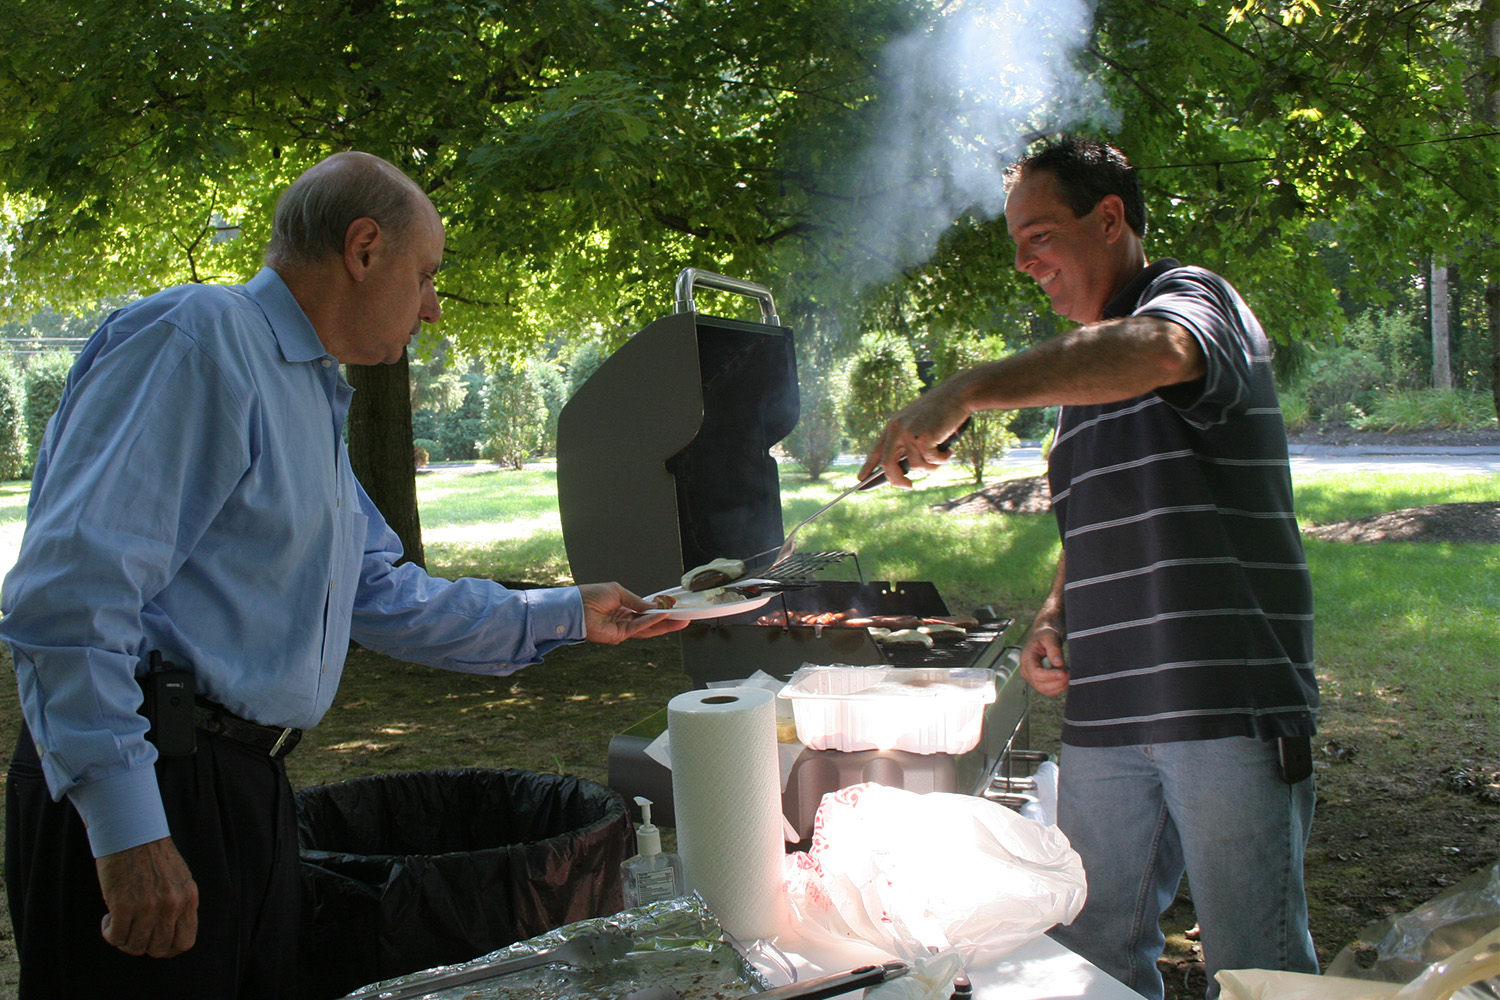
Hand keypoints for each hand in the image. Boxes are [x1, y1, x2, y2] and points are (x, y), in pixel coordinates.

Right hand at [96, 836, 198, 957]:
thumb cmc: (153, 856)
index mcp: (189, 898)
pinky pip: (116, 937)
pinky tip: (108, 920)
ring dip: (124, 939)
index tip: (155, 944)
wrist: (133, 833)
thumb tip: (169, 933)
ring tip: (119, 923)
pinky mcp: (123, 905)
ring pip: (135, 947)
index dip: (168, 950)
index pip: (185, 942)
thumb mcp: (179, 880)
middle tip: (133, 931)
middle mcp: (172, 905)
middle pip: (158, 949)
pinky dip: (109, 933)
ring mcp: (148, 906)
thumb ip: (179, 905)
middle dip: (144, 946)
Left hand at [578, 582, 690, 642]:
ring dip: (665, 624)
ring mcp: (623, 628)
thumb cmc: (589, 596)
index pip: (646, 610)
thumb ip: (637, 601)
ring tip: (680, 620)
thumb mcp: (618, 591)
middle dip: (668, 620)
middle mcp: (624, 618)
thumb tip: (653, 606)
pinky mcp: (619, 635)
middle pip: (651, 621)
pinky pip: (639, 628)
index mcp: (623, 606)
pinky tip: (662, 616)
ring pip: (648, 628)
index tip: (674, 606)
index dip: (660, 609)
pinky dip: (652, 622)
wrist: (575, 607)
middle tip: (684, 617)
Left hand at [857, 386, 968, 489]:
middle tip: (908, 486)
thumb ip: (909, 442)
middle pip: (888, 465)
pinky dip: (942, 459)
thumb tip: (906, 468)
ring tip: (942, 455)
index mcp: (893, 425)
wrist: (957, 394)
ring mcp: (909, 434)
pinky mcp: (923, 438)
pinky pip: (931, 462)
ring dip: (931, 466)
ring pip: (916, 466)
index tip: (861, 479)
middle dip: (896, 480)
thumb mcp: (919, 423)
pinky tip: (949, 450)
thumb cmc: (941, 410)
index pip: (877, 449)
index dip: (868, 466)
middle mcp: (896, 429)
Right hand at [1019, 623, 1069, 697]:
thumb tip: (1059, 664)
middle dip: (1057, 682)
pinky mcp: (1038, 682)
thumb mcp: (1050, 637)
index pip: (1035, 673)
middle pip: (1040, 684)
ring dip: (1059, 686)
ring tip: (1068, 674)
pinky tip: (1065, 678)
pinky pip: (1049, 691)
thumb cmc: (1045, 635)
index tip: (1063, 673)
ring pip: (1045, 690)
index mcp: (1026, 659)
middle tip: (1070, 673)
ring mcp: (1031, 678)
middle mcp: (1026, 671)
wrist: (1043, 638)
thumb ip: (1054, 649)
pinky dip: (1059, 687)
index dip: (1050, 676)